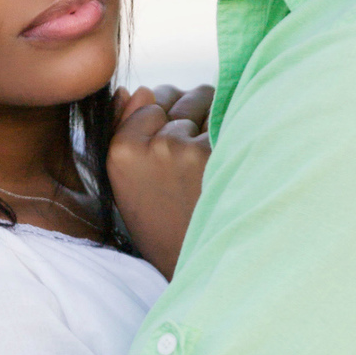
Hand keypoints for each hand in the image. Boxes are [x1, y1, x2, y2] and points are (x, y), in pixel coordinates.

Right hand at [107, 83, 212, 277]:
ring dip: (214, 120)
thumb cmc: (165, 223)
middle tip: (195, 158)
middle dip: (192, 115)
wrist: (198, 265)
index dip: (168, 117)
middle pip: (180, 95)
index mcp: (119, 151)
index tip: (173, 148)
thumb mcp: (129, 183)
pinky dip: (235, 132)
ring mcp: (182, 147)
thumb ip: (124, 131)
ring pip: (206, 100)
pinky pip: (230, 116)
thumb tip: (133, 90)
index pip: (149, 98)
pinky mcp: (215, 152)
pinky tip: (229, 163)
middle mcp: (147, 145)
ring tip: (211, 159)